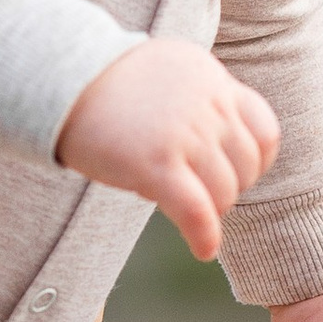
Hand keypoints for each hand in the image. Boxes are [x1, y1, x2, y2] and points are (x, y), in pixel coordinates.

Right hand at [59, 41, 280, 262]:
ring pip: (225, 193)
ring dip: (212, 212)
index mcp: (212, 79)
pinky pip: (198, 212)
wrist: (58, 76)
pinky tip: (203, 250)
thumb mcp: (165, 71)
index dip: (256, 162)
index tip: (236, 174)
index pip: (264, 130)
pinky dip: (204, 236)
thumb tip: (216, 142)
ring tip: (189, 214)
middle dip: (229, 188)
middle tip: (201, 195)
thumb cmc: (102, 80)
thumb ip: (197, 98)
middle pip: (246, 166)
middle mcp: (207, 104)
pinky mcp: (156, 164)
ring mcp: (184, 134)